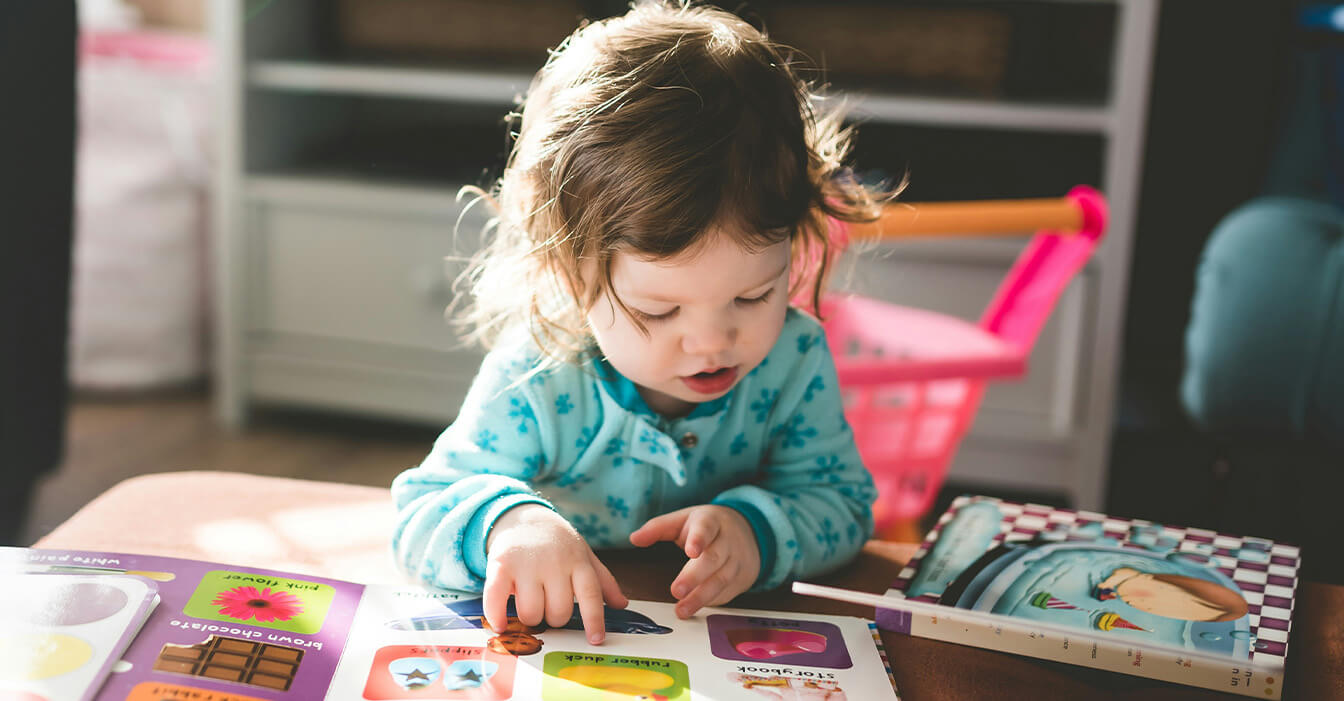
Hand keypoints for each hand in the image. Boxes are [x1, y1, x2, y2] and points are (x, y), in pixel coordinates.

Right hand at [485, 504, 627, 642]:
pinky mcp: (501, 564)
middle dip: (554, 618)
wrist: (523, 516)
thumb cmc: (557, 542)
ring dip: (530, 617)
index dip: (594, 619)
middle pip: (558, 612)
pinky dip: (497, 616)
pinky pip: (496, 597)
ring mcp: (527, 564)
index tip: (596, 639)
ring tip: (529, 603)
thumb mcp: (583, 554)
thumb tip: (621, 604)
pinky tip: (500, 625)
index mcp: (577, 562)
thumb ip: (602, 581)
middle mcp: (554, 563)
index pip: (591, 594)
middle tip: (549, 606)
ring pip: (531, 612)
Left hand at [629, 504, 759, 617]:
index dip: (699, 539)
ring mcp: (736, 560)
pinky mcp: (740, 579)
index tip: (691, 551)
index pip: (706, 528)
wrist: (747, 533)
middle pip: (713, 559)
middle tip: (676, 590)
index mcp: (710, 521)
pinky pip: (726, 593)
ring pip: (721, 580)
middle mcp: (727, 541)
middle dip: (695, 576)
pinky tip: (695, 609)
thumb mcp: (684, 520)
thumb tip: (634, 538)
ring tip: (681, 610)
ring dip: (700, 597)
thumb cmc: (706, 527)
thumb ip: (658, 528)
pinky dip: (711, 602)